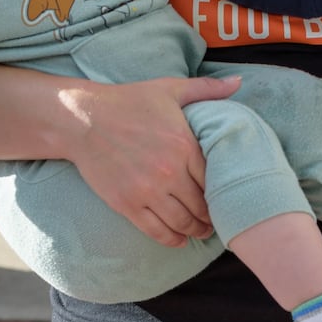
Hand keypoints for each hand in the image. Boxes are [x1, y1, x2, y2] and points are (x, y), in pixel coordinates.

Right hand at [66, 75, 236, 247]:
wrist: (84, 118)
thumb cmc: (128, 101)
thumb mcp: (170, 89)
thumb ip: (206, 89)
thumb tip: (237, 81)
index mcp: (184, 145)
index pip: (215, 180)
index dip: (223, 192)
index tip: (227, 197)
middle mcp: (169, 172)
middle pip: (201, 205)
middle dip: (212, 216)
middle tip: (218, 220)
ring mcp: (147, 191)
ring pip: (182, 222)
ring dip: (196, 230)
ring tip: (202, 231)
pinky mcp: (127, 204)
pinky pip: (156, 231)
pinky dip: (172, 239)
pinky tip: (179, 240)